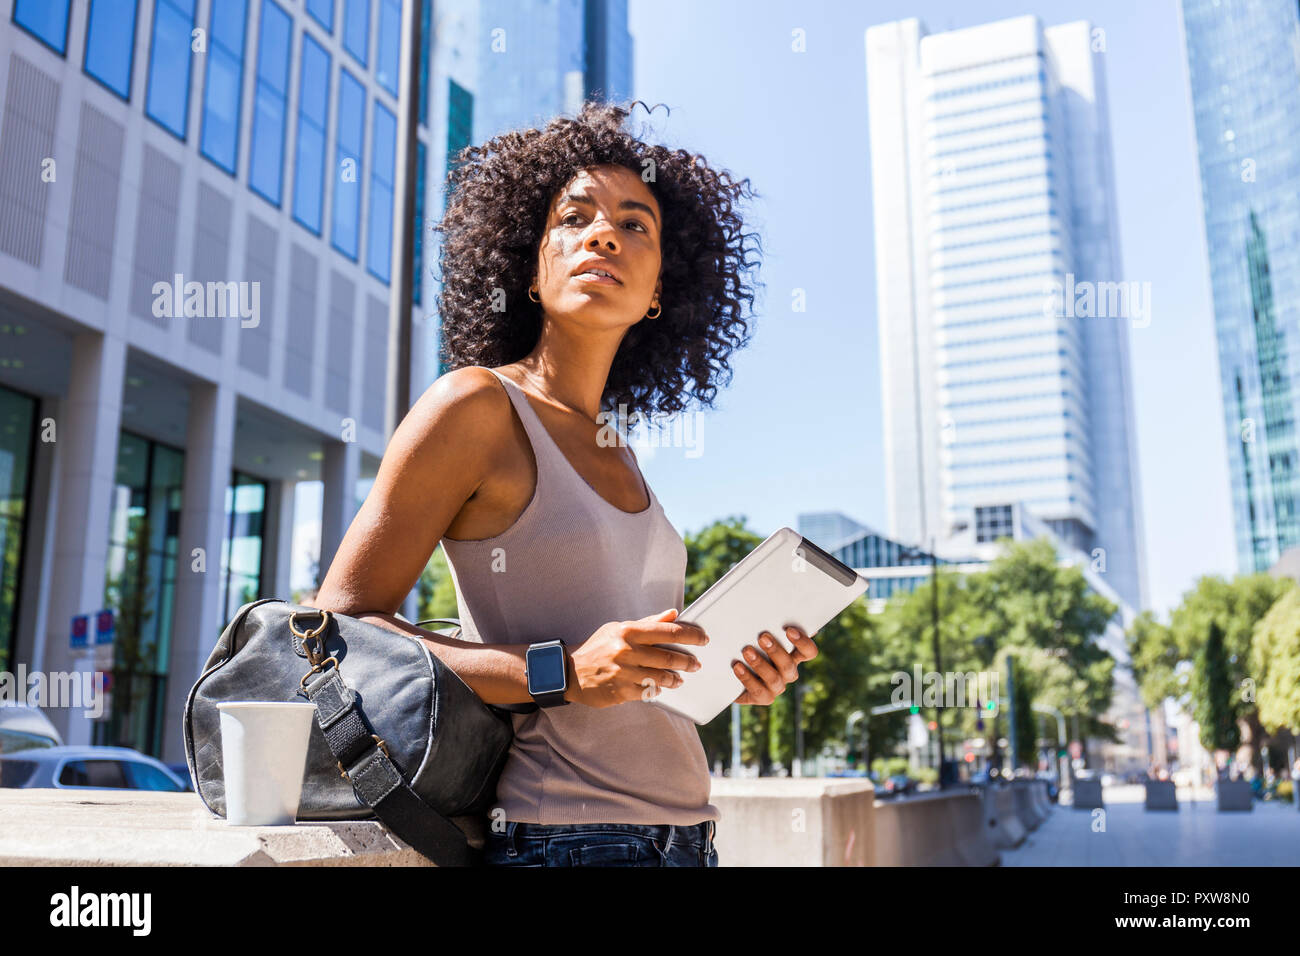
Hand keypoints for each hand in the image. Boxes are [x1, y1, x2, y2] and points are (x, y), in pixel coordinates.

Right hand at [566, 608, 707, 707]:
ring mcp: (623, 673)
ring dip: (674, 678)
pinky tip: (659, 688)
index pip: (668, 631)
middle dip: (687, 661)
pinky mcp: (620, 692)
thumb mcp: (619, 629)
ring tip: (679, 678)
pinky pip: (647, 692)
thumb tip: (673, 614)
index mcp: (629, 631)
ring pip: (660, 677)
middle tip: (696, 664)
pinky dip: (656, 690)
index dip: (691, 635)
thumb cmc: (598, 647)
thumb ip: (648, 623)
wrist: (569, 671)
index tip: (703, 639)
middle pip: (668, 657)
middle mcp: (627, 651)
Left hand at [733, 626, 816, 704]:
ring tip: (746, 651)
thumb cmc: (748, 645)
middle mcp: (787, 673)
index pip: (808, 652)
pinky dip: (747, 678)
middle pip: (789, 665)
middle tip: (762, 637)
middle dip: (776, 651)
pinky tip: (737, 666)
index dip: (803, 643)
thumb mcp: (757, 635)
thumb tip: (779, 611)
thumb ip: (770, 626)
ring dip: (760, 664)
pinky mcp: (762, 697)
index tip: (789, 630)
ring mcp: (776, 687)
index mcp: (793, 656)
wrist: (730, 670)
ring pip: (774, 679)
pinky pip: (758, 690)